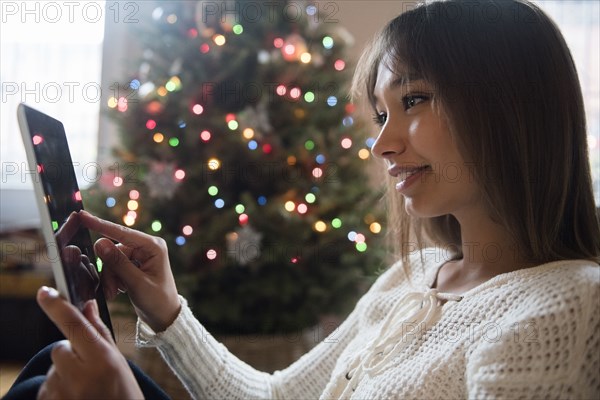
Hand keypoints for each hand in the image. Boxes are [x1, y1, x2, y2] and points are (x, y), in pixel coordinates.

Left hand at [36, 286, 143, 398]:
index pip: (75, 326)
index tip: (44, 292)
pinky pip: (48, 386)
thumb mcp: (118, 361)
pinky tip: (77, 397)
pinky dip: (59, 389)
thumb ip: (99, 332)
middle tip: (90, 370)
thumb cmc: (123, 393)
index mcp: (102, 359)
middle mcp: (81, 375)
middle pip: (61, 348)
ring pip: (54, 368)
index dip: (57, 307)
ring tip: (86, 389)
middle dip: (71, 353)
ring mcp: (63, 392)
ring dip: (65, 373)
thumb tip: (87, 306)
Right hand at [78, 210, 180, 331]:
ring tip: (115, 293)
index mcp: (153, 246)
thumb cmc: (158, 301)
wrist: (164, 316)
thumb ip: (118, 264)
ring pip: (110, 260)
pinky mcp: (133, 263)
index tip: (82, 216)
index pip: (122, 233)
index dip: (100, 225)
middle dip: (109, 271)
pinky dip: (112, 279)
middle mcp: (146, 246)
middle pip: (113, 250)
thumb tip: (100, 243)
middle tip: (112, 291)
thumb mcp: (137, 284)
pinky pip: (113, 266)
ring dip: (110, 278)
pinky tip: (119, 290)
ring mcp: (139, 254)